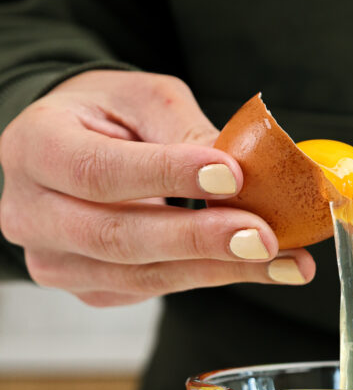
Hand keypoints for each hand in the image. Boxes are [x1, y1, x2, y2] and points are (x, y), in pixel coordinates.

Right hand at [0, 70, 314, 305]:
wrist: (75, 148)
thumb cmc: (108, 117)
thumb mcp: (145, 100)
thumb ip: (186, 132)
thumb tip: (247, 172)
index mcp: (36, 147)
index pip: (99, 172)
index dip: (167, 176)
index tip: (231, 175)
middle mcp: (32, 213)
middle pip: (118, 237)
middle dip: (199, 239)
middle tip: (265, 237)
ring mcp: (57, 261)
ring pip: (142, 274)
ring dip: (220, 269)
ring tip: (282, 260)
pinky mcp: (90, 289)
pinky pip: (155, 289)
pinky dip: (212, 277)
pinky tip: (260, 267)